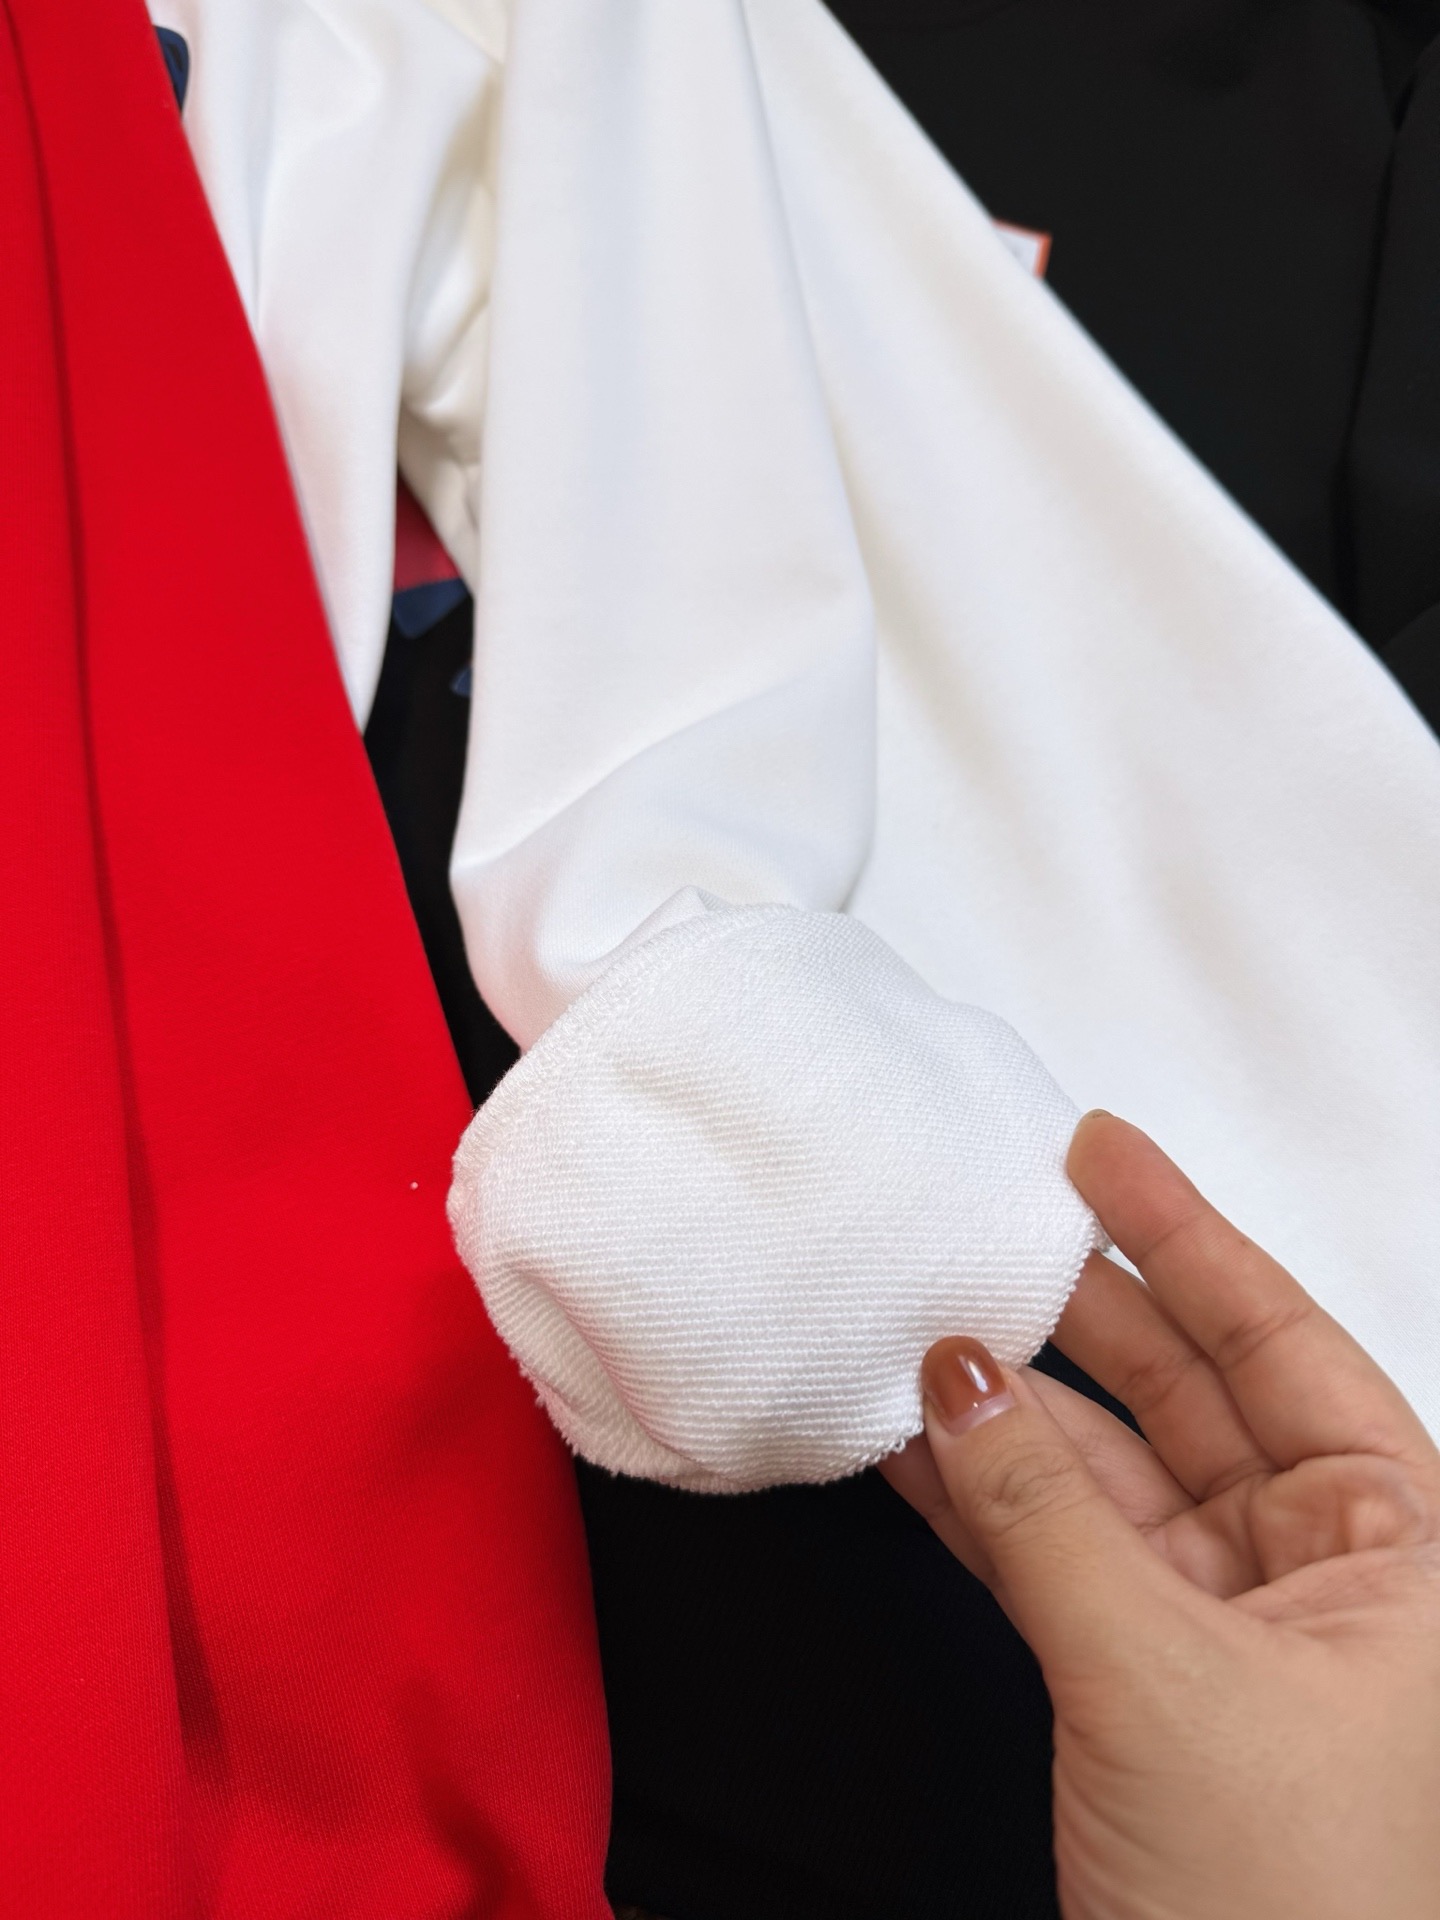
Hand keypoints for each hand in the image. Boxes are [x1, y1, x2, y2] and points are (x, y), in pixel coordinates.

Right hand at [881, 1112, 1439, 1919]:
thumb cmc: (1291, 1907)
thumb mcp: (1163, 1678)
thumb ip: (1043, 1510)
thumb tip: (953, 1369)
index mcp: (1401, 1543)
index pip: (1280, 1341)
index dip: (1185, 1235)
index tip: (1098, 1149)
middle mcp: (1324, 1566)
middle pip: (1189, 1389)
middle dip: (1084, 1308)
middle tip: (985, 1222)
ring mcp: (1228, 1621)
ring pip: (1108, 1471)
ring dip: (1009, 1407)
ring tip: (918, 1320)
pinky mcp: (1146, 1678)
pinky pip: (1058, 1552)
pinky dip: (981, 1500)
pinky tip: (910, 1442)